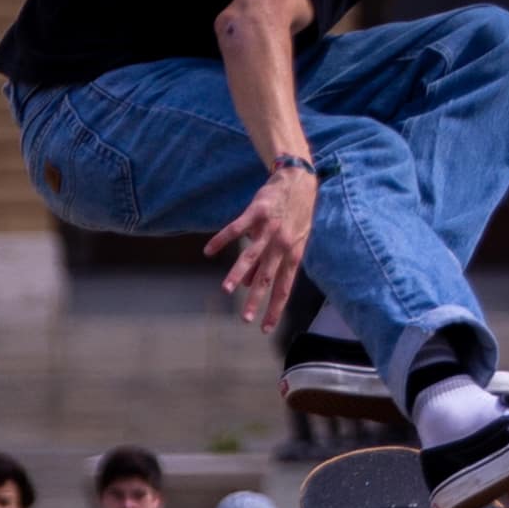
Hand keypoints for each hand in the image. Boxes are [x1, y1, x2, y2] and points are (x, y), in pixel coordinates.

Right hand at [211, 165, 319, 330]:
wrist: (300, 180)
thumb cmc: (296, 213)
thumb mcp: (293, 239)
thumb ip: (272, 262)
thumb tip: (252, 284)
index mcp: (294, 254)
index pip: (284, 287)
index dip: (274, 308)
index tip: (265, 328)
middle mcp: (283, 244)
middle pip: (267, 277)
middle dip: (256, 300)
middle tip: (245, 319)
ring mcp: (270, 228)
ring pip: (252, 256)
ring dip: (239, 274)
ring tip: (226, 290)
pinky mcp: (257, 212)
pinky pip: (237, 229)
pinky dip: (222, 239)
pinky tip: (208, 251)